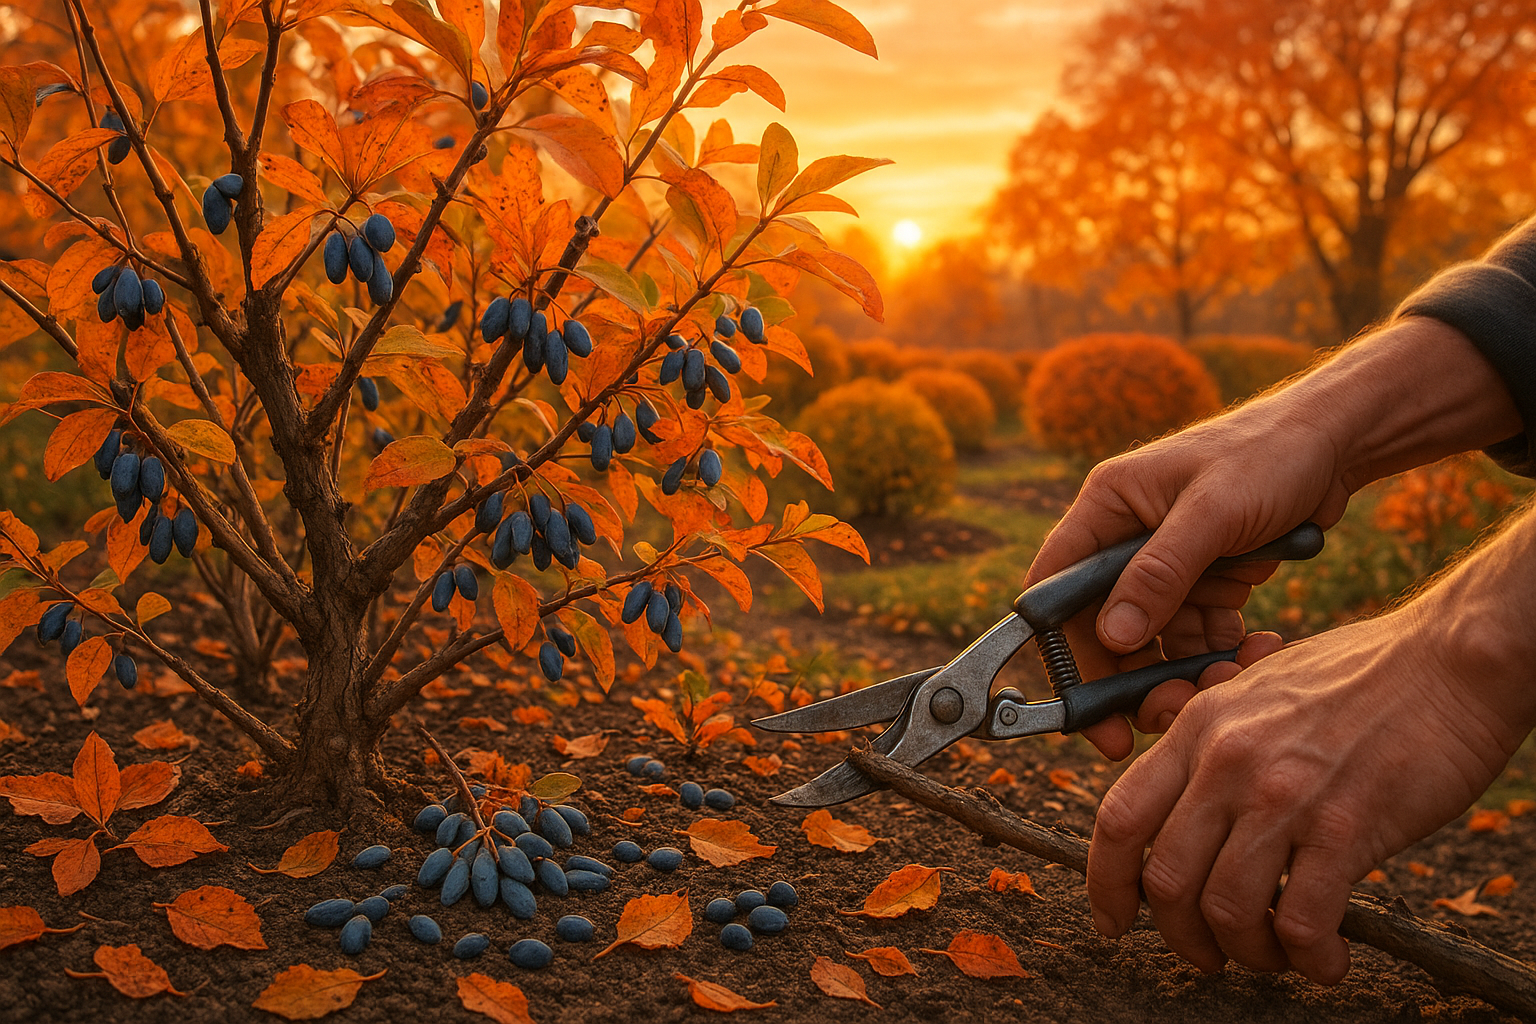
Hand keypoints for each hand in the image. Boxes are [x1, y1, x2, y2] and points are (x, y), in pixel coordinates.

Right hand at [1025, 317, 1522, 758]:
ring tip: (1224, 688)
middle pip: (1105, 626)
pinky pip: (1199, 632)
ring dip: (1184, 669)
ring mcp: (1167, 560)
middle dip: (1131, 677)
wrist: (1338, 439)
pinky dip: (1221, 652)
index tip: (1085, 709)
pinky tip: (1256, 655)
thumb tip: (1110, 637)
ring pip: (1156, 638)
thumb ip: (1158, 574)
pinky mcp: (1206, 576)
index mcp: (1106, 508)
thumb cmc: (1269, 453)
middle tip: (1161, 720)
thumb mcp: (1212, 512)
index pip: (1058, 589)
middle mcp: (1126, 537)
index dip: (1064, 651)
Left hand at [1087, 601, 1529, 983]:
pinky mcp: (1347, 827)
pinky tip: (1326, 956)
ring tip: (1275, 953)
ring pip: (1225, 909)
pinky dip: (1308, 956)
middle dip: (1180, 935)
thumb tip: (1174, 778)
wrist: (1449, 661)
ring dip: (1246, 951)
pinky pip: (1302, 921)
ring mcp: (1284, 795)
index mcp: (1198, 726)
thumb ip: (1209, 732)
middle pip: (1164, 879)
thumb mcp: (1256, 684)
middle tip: (1209, 954)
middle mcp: (1227, 761)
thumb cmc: (1360, 673)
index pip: (1120, 818)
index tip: (1113, 920)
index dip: (1105, 883)